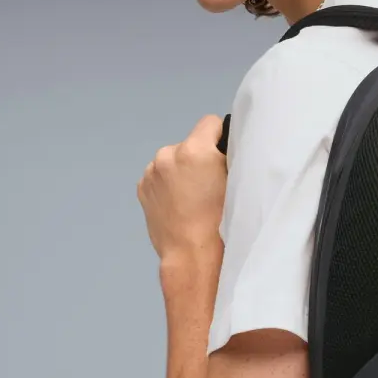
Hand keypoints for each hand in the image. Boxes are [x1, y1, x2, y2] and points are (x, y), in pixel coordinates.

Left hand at [137, 114, 227, 263]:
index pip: (210, 122)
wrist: (192, 255)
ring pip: (173, 160)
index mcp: (194, 150)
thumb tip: (223, 148)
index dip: (220, 138)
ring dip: (182, 171)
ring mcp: (151, 171)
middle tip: (210, 185)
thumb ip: (227, 157)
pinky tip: (178, 205)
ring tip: (193, 199)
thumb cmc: (221, 222)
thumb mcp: (236, 183)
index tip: (224, 158)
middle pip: (190, 143)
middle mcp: (167, 154)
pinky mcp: (142, 187)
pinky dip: (169, 185)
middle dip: (199, 158)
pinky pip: (160, 176)